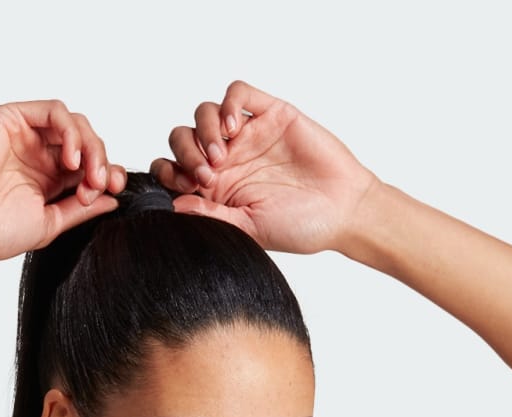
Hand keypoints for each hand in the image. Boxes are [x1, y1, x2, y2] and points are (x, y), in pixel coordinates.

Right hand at [0, 100, 124, 262]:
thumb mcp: (50, 224)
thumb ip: (80, 209)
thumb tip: (112, 199)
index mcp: (48, 180)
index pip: (88, 166)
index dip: (107, 173)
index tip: (114, 190)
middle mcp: (39, 155)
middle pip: (86, 142)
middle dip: (102, 161)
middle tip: (102, 183)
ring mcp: (27, 135)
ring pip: (74, 124)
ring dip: (90, 146)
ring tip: (87, 173)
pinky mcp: (14, 117)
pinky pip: (55, 111)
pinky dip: (71, 130)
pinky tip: (71, 158)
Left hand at [149, 83, 380, 255]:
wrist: (342, 209)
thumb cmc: (300, 226)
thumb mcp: (249, 229)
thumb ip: (212, 216)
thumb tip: (173, 206)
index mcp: (215, 189)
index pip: (174, 169)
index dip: (169, 172)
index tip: (186, 187)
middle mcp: (227, 159)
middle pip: (183, 137)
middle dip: (185, 152)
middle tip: (206, 175)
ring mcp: (248, 135)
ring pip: (205, 113)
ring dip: (203, 130)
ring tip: (221, 156)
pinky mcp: (270, 114)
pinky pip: (238, 93)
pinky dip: (228, 104)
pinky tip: (234, 129)